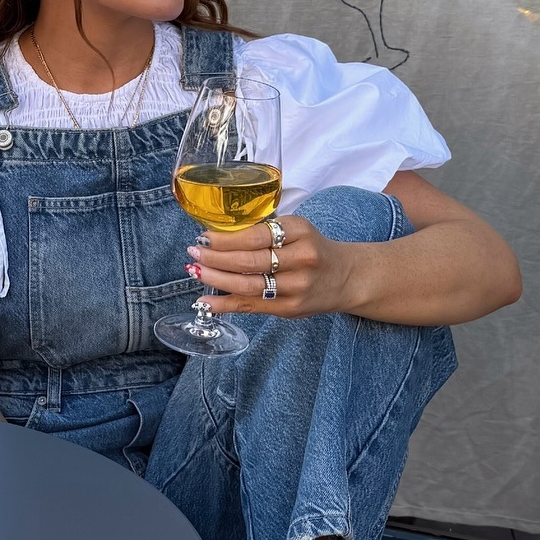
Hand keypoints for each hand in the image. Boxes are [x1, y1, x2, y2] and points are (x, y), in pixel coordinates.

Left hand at [185, 215, 363, 317]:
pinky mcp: (290, 308)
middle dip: (215, 258)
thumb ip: (265, 234)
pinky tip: (205, 302)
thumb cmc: (313, 250)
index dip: (225, 239)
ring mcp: (296, 287)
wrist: (346, 277)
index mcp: (300, 232)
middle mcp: (301, 259)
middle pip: (249, 261)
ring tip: (195, 271)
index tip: (204, 237)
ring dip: (216, 279)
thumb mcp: (297, 231)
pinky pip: (252, 306)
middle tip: (193, 253)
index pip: (256, 236)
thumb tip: (217, 238)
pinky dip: (225, 305)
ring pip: (248, 285)